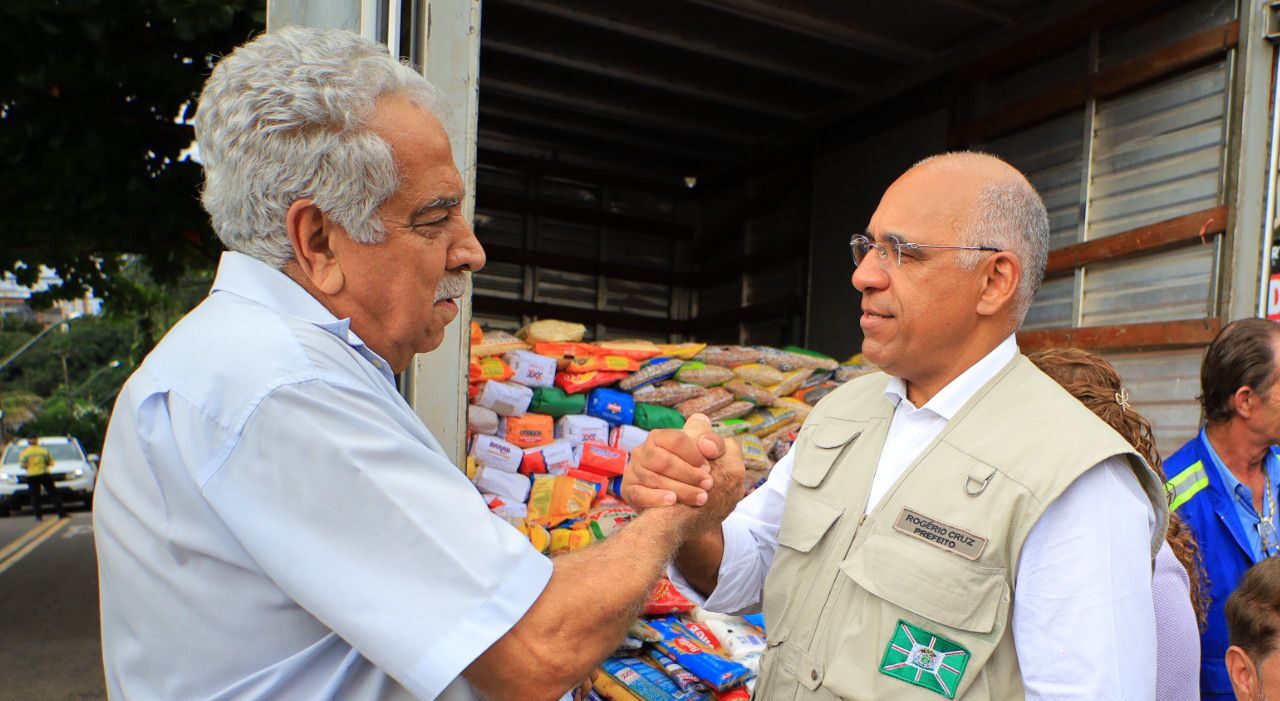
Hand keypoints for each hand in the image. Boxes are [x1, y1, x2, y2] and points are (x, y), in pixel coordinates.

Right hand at [622, 414, 739, 510]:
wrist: (677, 496)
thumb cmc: (690, 468)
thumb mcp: (704, 452)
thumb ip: (713, 443)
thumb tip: (708, 447)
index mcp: (658, 436)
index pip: (676, 440)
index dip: (694, 454)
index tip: (709, 468)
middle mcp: (642, 451)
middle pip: (664, 461)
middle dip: (689, 474)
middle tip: (708, 484)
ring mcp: (633, 471)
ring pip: (654, 479)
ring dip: (680, 489)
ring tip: (700, 498)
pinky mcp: (628, 490)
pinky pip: (639, 494)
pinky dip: (656, 498)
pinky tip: (673, 502)